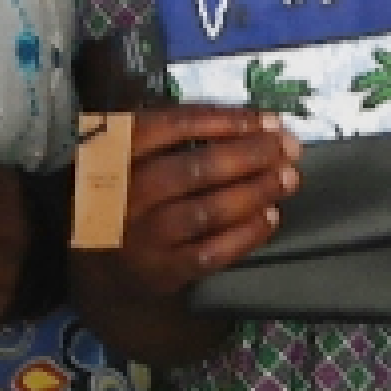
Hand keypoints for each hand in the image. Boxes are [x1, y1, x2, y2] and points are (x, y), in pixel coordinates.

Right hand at [99, 106, 305, 294]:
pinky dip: (246, 234)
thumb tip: (254, 124)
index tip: (268, 120)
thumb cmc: (125, 194)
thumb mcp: (127, 153)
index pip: (173, 125)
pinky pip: (212, 251)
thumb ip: (173, 132)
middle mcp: (124, 193)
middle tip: (289, 149)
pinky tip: (271, 217)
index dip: (226, 120)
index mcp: (113, 152)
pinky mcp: (161, 270)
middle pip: (196, 168)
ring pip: (207, 210)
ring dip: (255, 192)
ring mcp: (142, 235)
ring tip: (287, 179)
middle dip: (250, 155)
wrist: (101, 265)